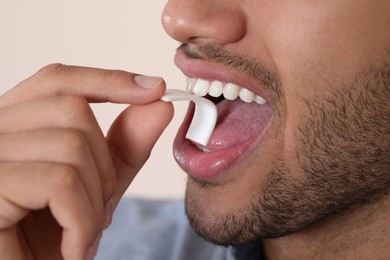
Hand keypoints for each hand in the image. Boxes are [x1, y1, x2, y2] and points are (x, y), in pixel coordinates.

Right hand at [0, 64, 173, 259]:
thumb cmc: (51, 238)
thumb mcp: (97, 186)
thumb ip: (125, 145)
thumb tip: (159, 103)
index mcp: (12, 127)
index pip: (57, 81)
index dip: (107, 80)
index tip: (154, 89)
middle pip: (72, 111)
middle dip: (104, 166)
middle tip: (97, 212)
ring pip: (71, 146)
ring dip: (94, 201)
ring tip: (80, 235)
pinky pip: (59, 182)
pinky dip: (81, 221)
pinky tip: (71, 248)